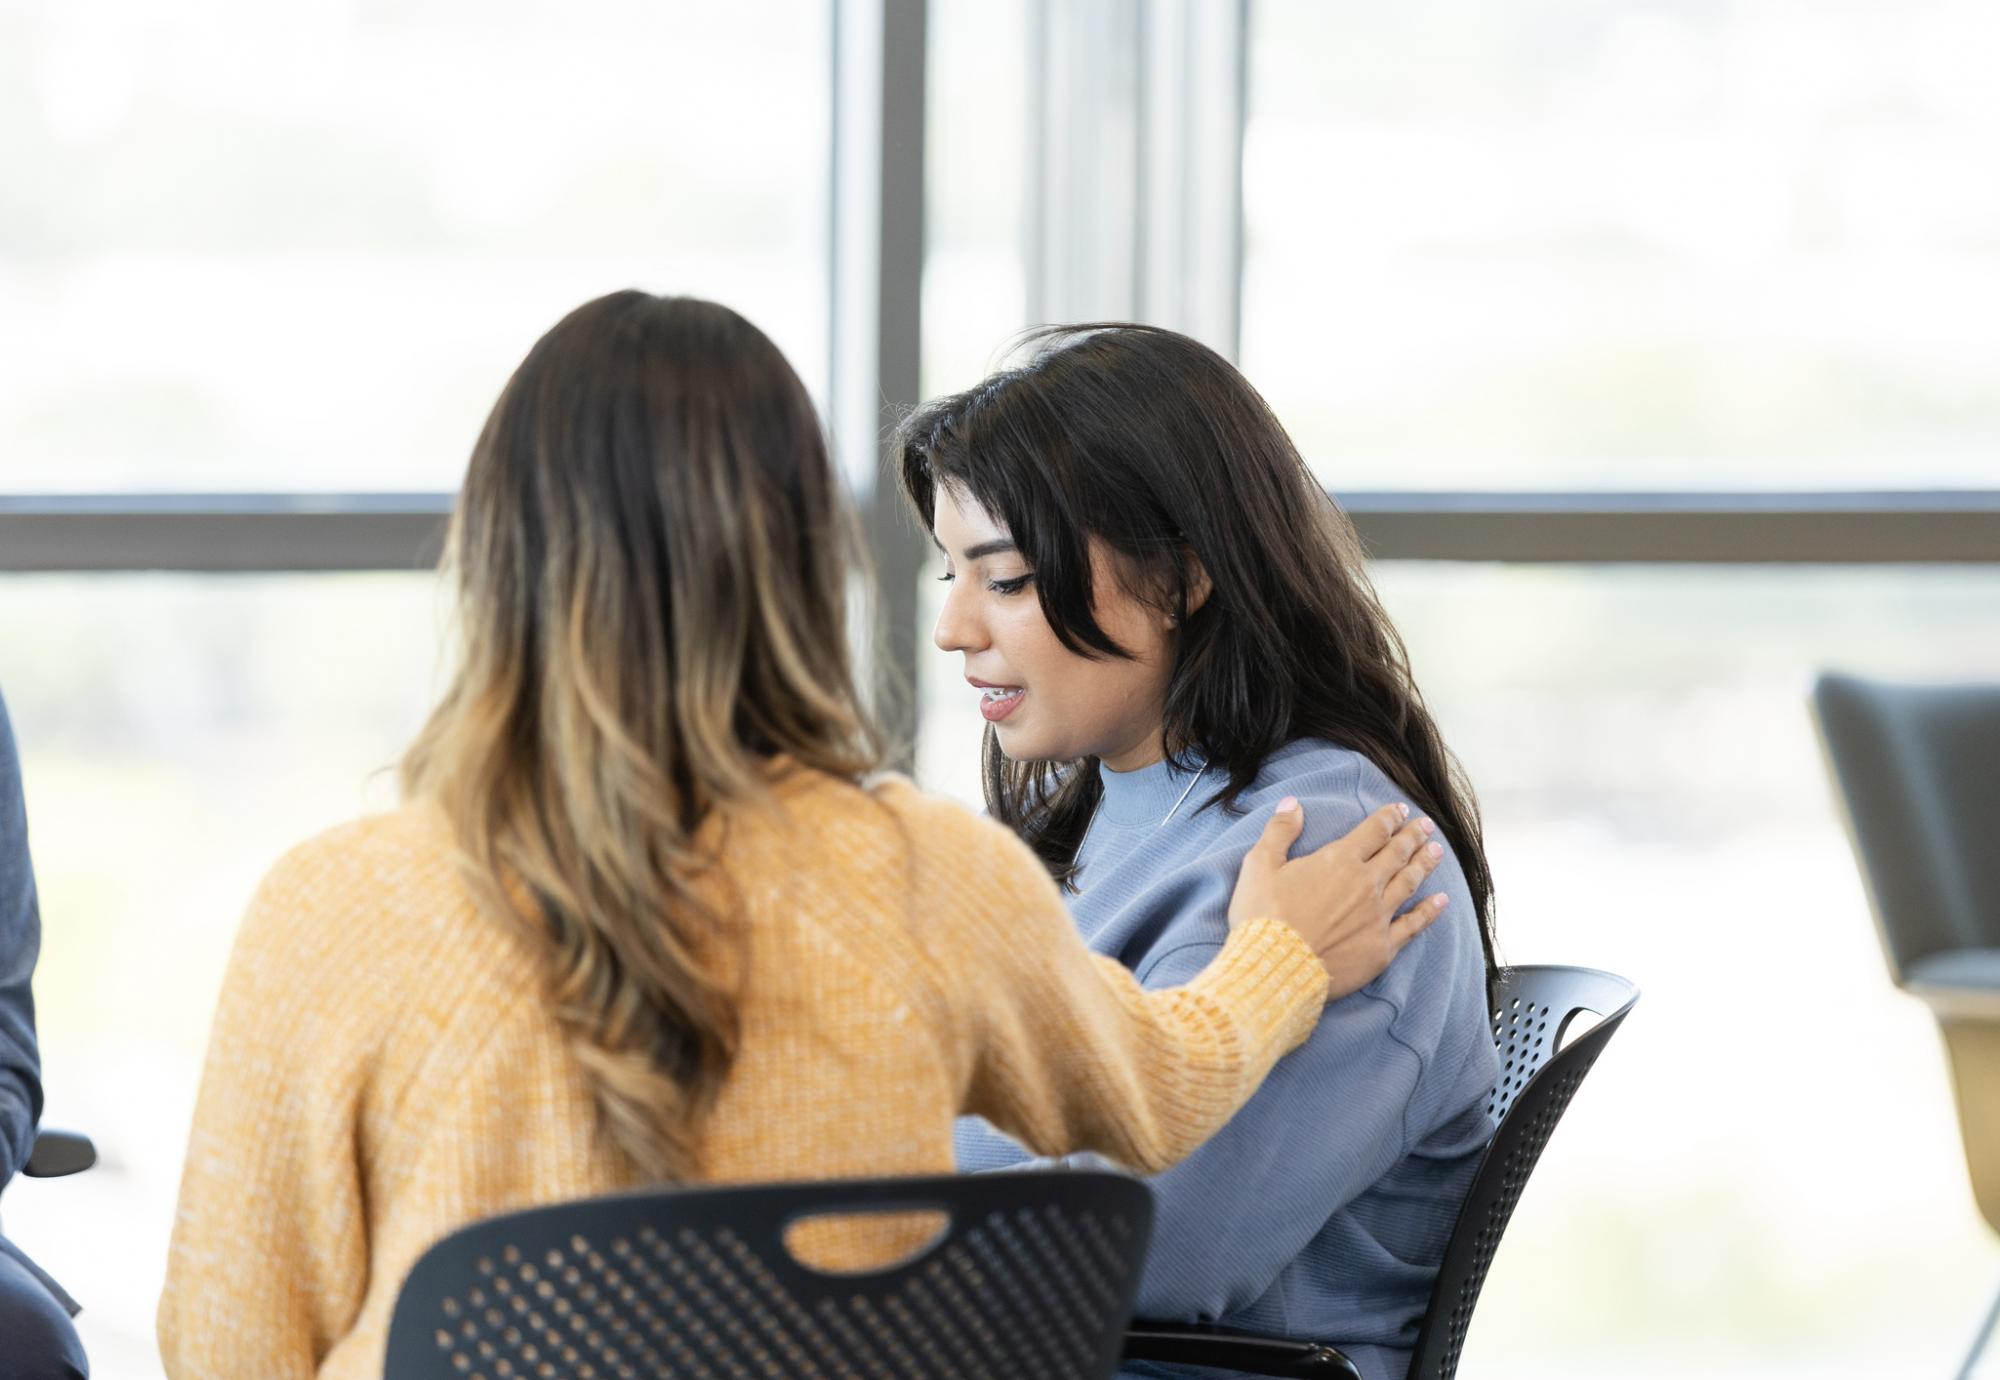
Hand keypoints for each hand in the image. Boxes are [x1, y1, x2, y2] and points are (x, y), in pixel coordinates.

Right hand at [1227, 799, 1448, 998]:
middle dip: (1413, 836)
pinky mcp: (1382, 948)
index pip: (1373, 831)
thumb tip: (1293, 803)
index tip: (1400, 809)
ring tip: (1437, 851)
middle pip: (1397, 854)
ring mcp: (1378, 917)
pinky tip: (1441, 900)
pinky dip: (1429, 911)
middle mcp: (1366, 885)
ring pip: (1409, 883)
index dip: (1389, 818)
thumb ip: (1279, 831)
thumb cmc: (1263, 916)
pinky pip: (1413, 925)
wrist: (1277, 968)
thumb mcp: (1259, 865)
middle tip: (1427, 826)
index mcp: (1339, 861)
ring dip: (1425, 864)